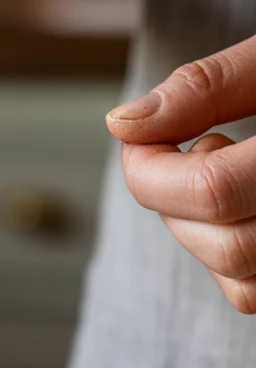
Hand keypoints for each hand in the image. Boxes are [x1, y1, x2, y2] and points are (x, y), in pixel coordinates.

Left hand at [106, 34, 255, 312]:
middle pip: (224, 244)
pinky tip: (246, 204)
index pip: (213, 190)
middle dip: (175, 200)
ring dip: (202, 231)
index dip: (150, 169)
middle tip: (200, 143)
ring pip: (241, 281)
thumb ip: (210, 86)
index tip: (139, 135)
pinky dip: (233, 257)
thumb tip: (123, 124)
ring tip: (230, 166)